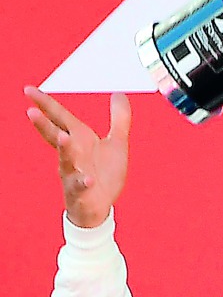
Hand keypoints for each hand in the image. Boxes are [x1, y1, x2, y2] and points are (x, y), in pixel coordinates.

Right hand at [24, 87, 131, 227]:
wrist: (101, 206)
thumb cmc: (103, 174)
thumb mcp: (116, 143)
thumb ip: (119, 119)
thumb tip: (119, 94)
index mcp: (79, 140)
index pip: (59, 118)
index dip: (45, 104)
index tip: (28, 90)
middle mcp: (72, 155)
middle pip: (55, 136)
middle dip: (44, 124)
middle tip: (31, 111)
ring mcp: (74, 173)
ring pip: (66, 160)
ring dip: (64, 150)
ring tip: (63, 137)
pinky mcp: (81, 192)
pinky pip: (81, 186)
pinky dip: (84, 182)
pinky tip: (89, 179)